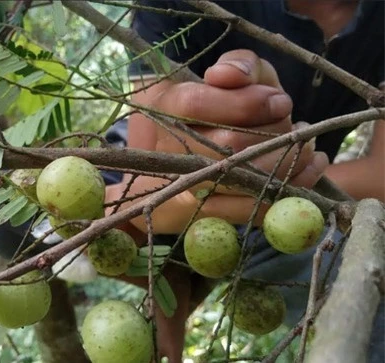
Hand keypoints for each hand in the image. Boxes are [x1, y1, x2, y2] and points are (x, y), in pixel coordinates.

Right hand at [120, 49, 328, 232]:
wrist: (205, 149)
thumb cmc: (227, 106)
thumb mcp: (235, 76)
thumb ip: (238, 65)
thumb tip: (227, 75)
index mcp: (168, 109)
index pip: (195, 104)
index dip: (245, 102)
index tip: (280, 100)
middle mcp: (171, 150)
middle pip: (227, 143)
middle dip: (274, 132)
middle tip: (295, 124)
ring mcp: (189, 186)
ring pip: (244, 178)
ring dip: (289, 160)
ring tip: (305, 143)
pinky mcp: (213, 211)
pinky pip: (256, 207)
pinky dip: (293, 186)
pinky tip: (311, 166)